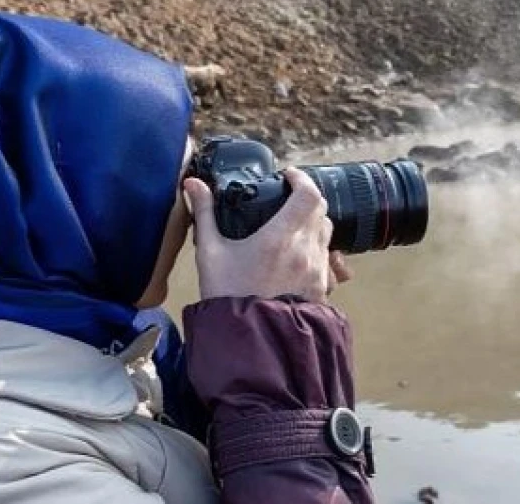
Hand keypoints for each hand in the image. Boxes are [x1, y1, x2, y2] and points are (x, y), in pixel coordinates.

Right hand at [184, 168, 352, 302]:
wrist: (246, 342)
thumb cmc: (227, 297)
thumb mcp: (210, 254)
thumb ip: (204, 215)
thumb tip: (192, 185)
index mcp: (280, 237)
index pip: (309, 195)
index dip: (301, 179)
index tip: (287, 177)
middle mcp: (305, 251)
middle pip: (321, 212)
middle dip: (306, 201)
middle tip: (287, 201)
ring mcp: (317, 272)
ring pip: (326, 236)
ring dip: (312, 227)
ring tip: (291, 230)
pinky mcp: (321, 290)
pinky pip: (328, 263)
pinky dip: (316, 253)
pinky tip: (298, 259)